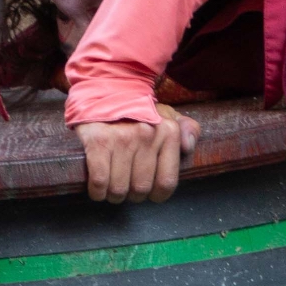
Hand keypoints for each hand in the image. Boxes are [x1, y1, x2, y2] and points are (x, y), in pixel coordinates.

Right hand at [78, 106, 197, 205]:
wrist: (105, 89)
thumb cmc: (138, 111)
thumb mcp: (168, 117)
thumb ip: (188, 130)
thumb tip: (188, 147)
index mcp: (168, 132)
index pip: (166, 182)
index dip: (156, 195)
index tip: (148, 193)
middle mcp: (147, 134)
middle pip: (141, 189)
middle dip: (132, 196)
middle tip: (125, 188)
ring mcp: (122, 137)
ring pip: (119, 188)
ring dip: (113, 195)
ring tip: (111, 187)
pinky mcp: (98, 141)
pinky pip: (100, 181)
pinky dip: (97, 191)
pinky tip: (97, 188)